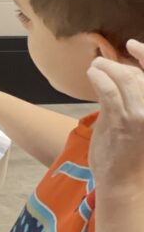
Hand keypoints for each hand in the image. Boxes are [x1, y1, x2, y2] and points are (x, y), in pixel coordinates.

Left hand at [87, 40, 143, 192]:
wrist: (125, 186)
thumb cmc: (130, 157)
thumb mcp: (136, 125)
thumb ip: (130, 100)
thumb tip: (116, 73)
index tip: (133, 45)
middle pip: (141, 75)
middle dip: (120, 64)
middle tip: (102, 62)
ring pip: (127, 79)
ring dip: (108, 68)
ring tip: (95, 67)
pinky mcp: (125, 123)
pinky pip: (111, 92)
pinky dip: (99, 78)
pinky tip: (93, 75)